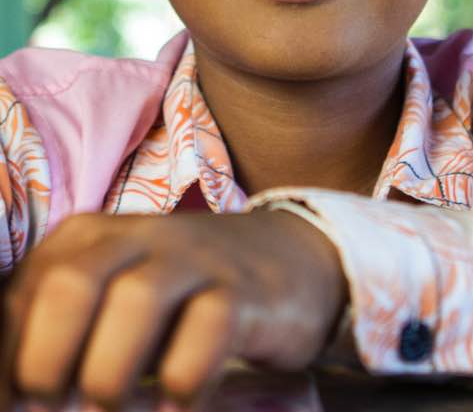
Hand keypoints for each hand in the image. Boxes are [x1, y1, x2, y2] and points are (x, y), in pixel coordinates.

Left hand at [0, 208, 347, 408]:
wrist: (286, 256)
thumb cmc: (181, 293)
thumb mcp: (115, 299)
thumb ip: (64, 332)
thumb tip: (17, 397)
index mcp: (89, 238)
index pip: (20, 295)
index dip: (8, 361)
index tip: (16, 405)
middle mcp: (138, 237)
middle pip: (71, 285)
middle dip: (47, 359)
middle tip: (54, 407)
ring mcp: (195, 258)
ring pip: (137, 300)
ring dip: (111, 374)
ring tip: (110, 409)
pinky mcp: (244, 289)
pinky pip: (209, 329)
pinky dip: (184, 380)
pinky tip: (176, 406)